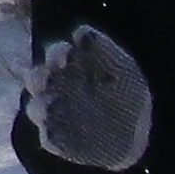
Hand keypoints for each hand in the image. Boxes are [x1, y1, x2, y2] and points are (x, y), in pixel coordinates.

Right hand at [22, 24, 152, 171]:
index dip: (58, 53)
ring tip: (51, 105)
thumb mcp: (123, 68)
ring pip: (36, 108)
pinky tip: (58, 130)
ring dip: (40, 106)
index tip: (68, 55)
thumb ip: (104, 50)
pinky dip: (50, 134)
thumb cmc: (128, 92)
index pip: (57, 55)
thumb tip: (80, 33)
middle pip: (37, 79)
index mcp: (69, 67)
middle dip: (38, 78)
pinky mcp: (58, 140)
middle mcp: (56, 88)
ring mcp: (54, 115)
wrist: (139, 131)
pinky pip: (48, 138)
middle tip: (47, 80)